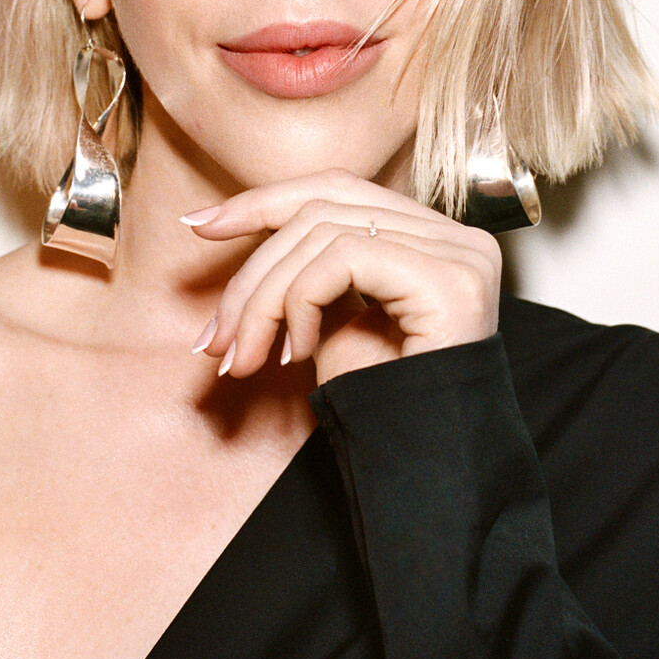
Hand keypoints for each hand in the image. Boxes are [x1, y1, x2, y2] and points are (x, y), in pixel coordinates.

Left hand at [185, 169, 502, 386]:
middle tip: (213, 338)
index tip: (199, 226)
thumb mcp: (331, 321)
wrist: (423, 469)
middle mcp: (456, 236)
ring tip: (246, 357)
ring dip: (265, 298)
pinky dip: (300, 302)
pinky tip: (297, 354)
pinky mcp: (449, 281)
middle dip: (252, 271)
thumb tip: (225, 221)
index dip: (264, 201)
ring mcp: (459, 255)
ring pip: (322, 233)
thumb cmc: (379, 404)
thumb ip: (305, 268)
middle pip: (322, 209)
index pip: (337, 189)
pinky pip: (342, 259)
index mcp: (433, 237)